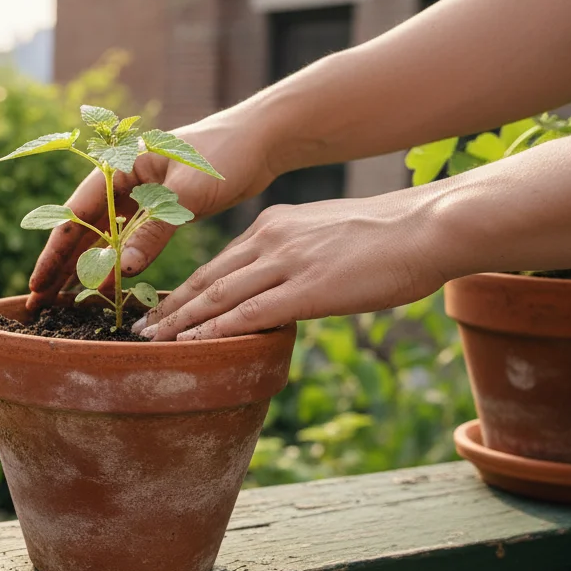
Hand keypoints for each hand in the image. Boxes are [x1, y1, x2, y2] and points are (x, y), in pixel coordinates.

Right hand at [26, 110, 280, 310]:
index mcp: (119, 166)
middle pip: (82, 229)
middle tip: (40, 302)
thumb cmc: (223, 154)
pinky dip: (116, 263)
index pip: (76, 213)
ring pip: (102, 237)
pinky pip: (128, 240)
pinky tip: (106, 287)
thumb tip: (122, 271)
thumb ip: (154, 231)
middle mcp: (122, 181)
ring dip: (84, 268)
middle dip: (60, 265)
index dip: (55, 251)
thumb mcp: (187, 194)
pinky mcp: (158, 209)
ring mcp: (139, 196)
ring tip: (63, 302)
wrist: (261, 140)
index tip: (38, 282)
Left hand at [132, 190, 449, 340]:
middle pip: (208, 279)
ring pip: (219, 296)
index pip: (220, 262)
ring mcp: (287, 262)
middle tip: (142, 328)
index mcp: (275, 225)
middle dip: (172, 307)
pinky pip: (250, 313)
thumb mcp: (329, 234)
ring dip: (183, 322)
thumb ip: (299, 254)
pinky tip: (195, 345)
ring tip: (155, 342)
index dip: (188, 288)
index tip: (163, 306)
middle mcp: (271, 239)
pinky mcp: (307, 288)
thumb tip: (288, 281)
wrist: (428, 227)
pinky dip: (217, 331)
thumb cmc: (390, 236)